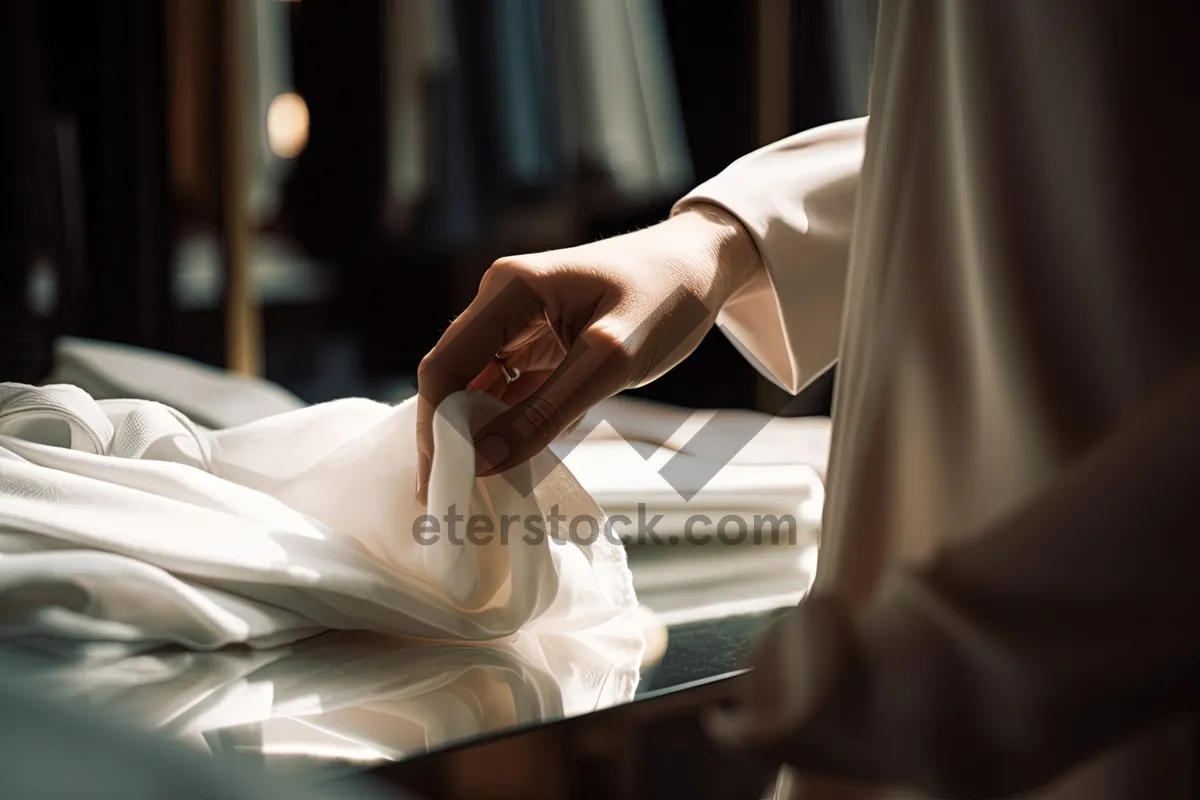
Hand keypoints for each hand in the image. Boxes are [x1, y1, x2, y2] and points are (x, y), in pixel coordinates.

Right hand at [414, 204, 759, 501]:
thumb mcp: (612, 361)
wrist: (703, 266)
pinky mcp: (536, 346)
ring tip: (466, 495)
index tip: (441, 484)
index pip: (446, 366)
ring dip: (471, 438)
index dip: (436, 428)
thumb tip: (483, 460)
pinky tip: (501, 468)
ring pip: (474, 390)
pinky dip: (502, 428)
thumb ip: (545, 413)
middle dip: (446, 438)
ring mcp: (516, 325)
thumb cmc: (667, 298)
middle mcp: (501, 303)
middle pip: (451, 379)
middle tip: (445, 501)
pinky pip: (505, 392)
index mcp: (510, 290)